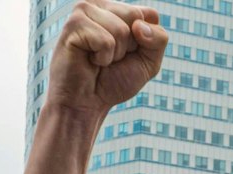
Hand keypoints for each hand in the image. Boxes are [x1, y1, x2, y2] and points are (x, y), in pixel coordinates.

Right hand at [46, 3, 168, 117]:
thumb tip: (138, 26)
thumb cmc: (114, 80)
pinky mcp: (74, 24)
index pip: (150, 15)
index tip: (127, 54)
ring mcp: (84, 10)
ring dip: (115, 54)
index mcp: (117, 8)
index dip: (146, 42)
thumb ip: (158, 39)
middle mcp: (100, 4)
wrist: (87, 103)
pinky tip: (89, 60)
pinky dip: (102, 58)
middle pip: (135, 18)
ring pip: (121, 30)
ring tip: (99, 59)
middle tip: (111, 58)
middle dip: (129, 47)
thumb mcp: (149, 62)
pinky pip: (106, 41)